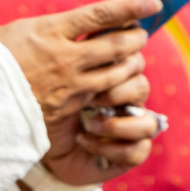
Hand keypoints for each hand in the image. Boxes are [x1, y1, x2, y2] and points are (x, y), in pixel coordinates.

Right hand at [0, 0, 159, 128]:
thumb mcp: (0, 34)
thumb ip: (24, 31)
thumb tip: (24, 30)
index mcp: (49, 31)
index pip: (101, 15)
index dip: (130, 7)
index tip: (151, 2)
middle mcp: (66, 57)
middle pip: (117, 44)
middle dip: (135, 38)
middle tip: (141, 34)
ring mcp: (70, 85)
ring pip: (117, 73)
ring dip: (130, 64)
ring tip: (132, 59)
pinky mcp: (69, 108)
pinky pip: (100, 96)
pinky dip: (112, 89)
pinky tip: (113, 85)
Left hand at [41, 70, 159, 186]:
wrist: (40, 141)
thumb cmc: (48, 106)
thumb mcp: (58, 82)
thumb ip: (76, 62)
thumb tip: (83, 36)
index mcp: (115, 79)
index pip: (134, 62)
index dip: (117, 64)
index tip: (88, 69)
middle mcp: (128, 103)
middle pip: (142, 87)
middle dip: (115, 93)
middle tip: (88, 100)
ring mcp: (132, 130)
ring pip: (149, 124)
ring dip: (116, 125)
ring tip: (89, 125)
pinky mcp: (129, 155)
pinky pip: (138, 151)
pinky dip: (110, 148)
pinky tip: (84, 141)